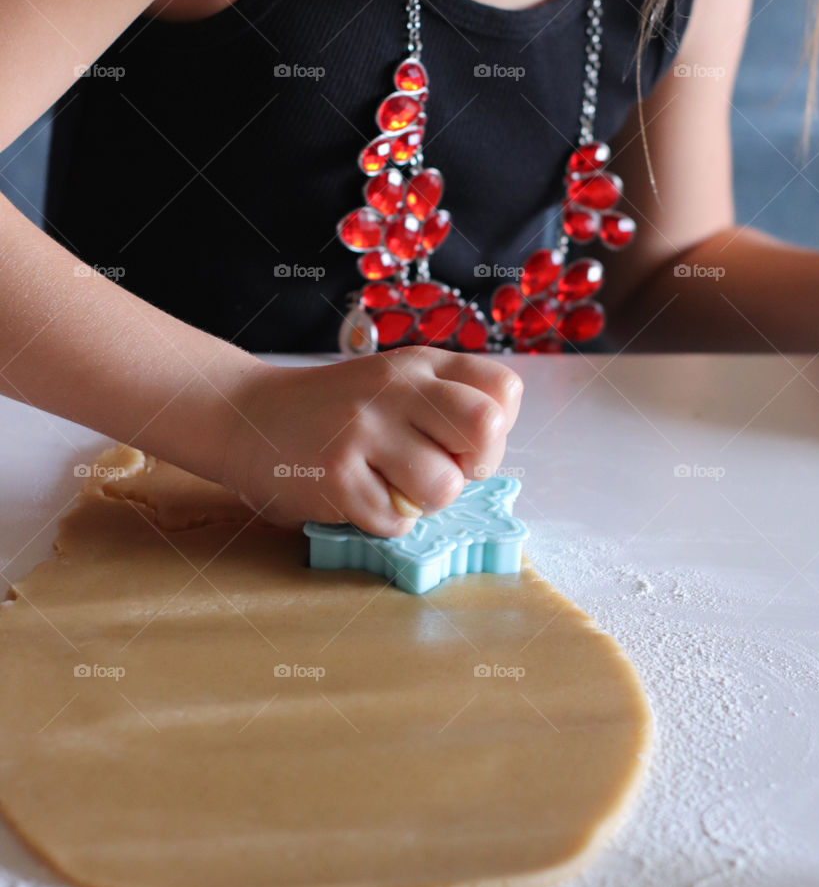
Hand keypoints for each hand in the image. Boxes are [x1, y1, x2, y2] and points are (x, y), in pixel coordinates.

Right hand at [221, 347, 523, 535]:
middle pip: (486, 428)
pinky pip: (394, 521)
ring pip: (443, 486)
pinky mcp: (335, 475)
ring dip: (425, 503)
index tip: (461, 443)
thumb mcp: (396, 385)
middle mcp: (396, 388)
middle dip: (476, 466)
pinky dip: (384, 523)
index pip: (503, 391)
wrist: (247, 417)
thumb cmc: (337, 412)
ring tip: (393, 488)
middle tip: (443, 470)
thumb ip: (445, 405)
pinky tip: (359, 499)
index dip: (496, 431)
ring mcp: (363, 429)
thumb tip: (489, 457)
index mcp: (421, 364)